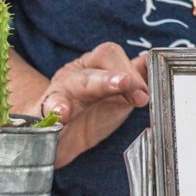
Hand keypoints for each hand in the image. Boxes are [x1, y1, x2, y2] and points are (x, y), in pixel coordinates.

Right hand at [36, 42, 150, 164]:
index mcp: (94, 66)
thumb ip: (135, 80)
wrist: (55, 141)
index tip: (143, 95)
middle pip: (94, 67)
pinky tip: (61, 115)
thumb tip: (151, 62)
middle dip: (111, 77)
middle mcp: (75, 74)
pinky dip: (56, 111)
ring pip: (73, 83)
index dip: (130, 72)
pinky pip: (49, 109)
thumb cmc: (89, 114)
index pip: (111, 54)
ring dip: (88, 87)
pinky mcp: (44, 114)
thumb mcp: (117, 97)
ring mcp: (58, 92)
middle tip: (125, 84)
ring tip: (104, 91)